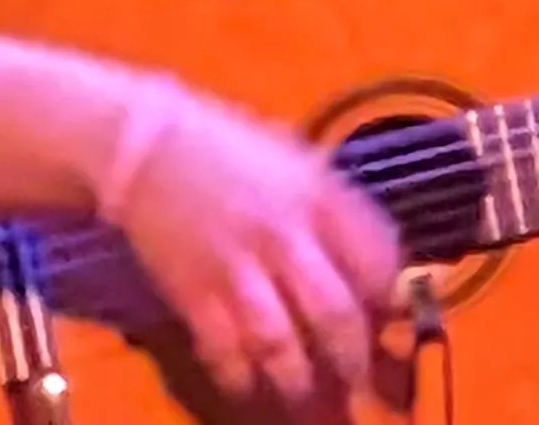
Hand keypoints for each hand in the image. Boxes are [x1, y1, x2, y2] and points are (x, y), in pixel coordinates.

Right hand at [94, 79, 400, 411]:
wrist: (144, 144)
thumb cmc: (229, 150)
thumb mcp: (295, 163)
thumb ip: (335, 215)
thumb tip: (378, 275)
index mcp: (318, 195)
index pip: (378, 261)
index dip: (393, 302)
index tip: (393, 321)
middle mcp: (283, 235)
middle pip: (336, 316)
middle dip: (355, 362)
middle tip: (358, 381)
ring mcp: (235, 267)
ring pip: (282, 345)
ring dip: (301, 381)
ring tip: (308, 395)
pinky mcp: (192, 291)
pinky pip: (225, 352)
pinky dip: (242, 378)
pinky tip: (250, 383)